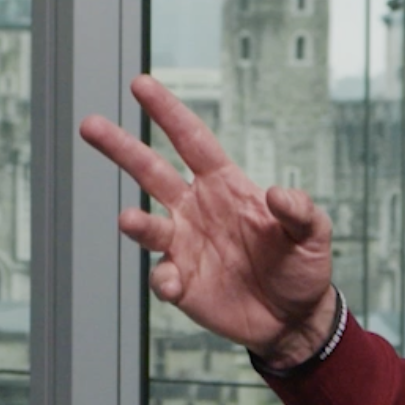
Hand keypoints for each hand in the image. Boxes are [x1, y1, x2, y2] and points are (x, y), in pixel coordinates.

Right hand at [77, 74, 338, 367]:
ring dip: (136, 222)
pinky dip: (163, 280)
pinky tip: (173, 284)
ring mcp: (185, 246)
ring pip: (148, 226)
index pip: (191, 141)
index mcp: (224, 186)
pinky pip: (162, 276)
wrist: (293, 319)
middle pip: (150, 171)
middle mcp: (196, 210)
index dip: (167, 112)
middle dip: (120, 147)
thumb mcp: (313, 235)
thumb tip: (278, 193)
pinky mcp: (182, 283)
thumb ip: (300, 211)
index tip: (141, 85)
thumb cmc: (302, 267)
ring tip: (128, 219)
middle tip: (91, 125)